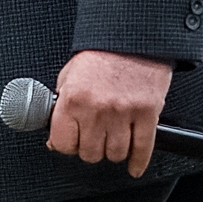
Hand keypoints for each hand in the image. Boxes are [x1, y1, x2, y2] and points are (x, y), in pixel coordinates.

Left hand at [47, 50, 174, 173]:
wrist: (132, 36)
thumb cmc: (102, 53)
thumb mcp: (69, 75)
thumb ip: (61, 107)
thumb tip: (55, 138)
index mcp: (73, 100)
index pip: (63, 144)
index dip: (67, 145)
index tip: (72, 142)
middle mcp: (97, 109)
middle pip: (90, 154)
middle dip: (91, 149)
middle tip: (94, 139)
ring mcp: (123, 113)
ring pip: (115, 154)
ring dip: (113, 152)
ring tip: (113, 141)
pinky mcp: (147, 113)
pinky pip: (143, 148)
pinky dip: (138, 161)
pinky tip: (134, 166)